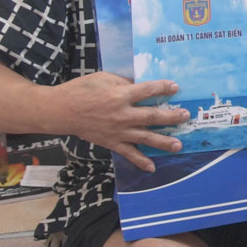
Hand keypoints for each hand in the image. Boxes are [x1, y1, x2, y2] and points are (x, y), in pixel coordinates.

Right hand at [52, 72, 188, 171]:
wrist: (61, 111)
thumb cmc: (81, 90)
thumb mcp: (104, 78)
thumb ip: (124, 83)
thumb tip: (141, 86)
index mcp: (120, 95)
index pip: (148, 91)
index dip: (163, 88)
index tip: (176, 87)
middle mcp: (122, 115)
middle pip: (152, 116)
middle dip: (171, 117)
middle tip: (185, 116)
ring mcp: (118, 131)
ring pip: (145, 137)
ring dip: (164, 142)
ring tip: (179, 145)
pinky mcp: (111, 142)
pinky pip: (129, 154)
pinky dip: (140, 161)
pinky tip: (152, 167)